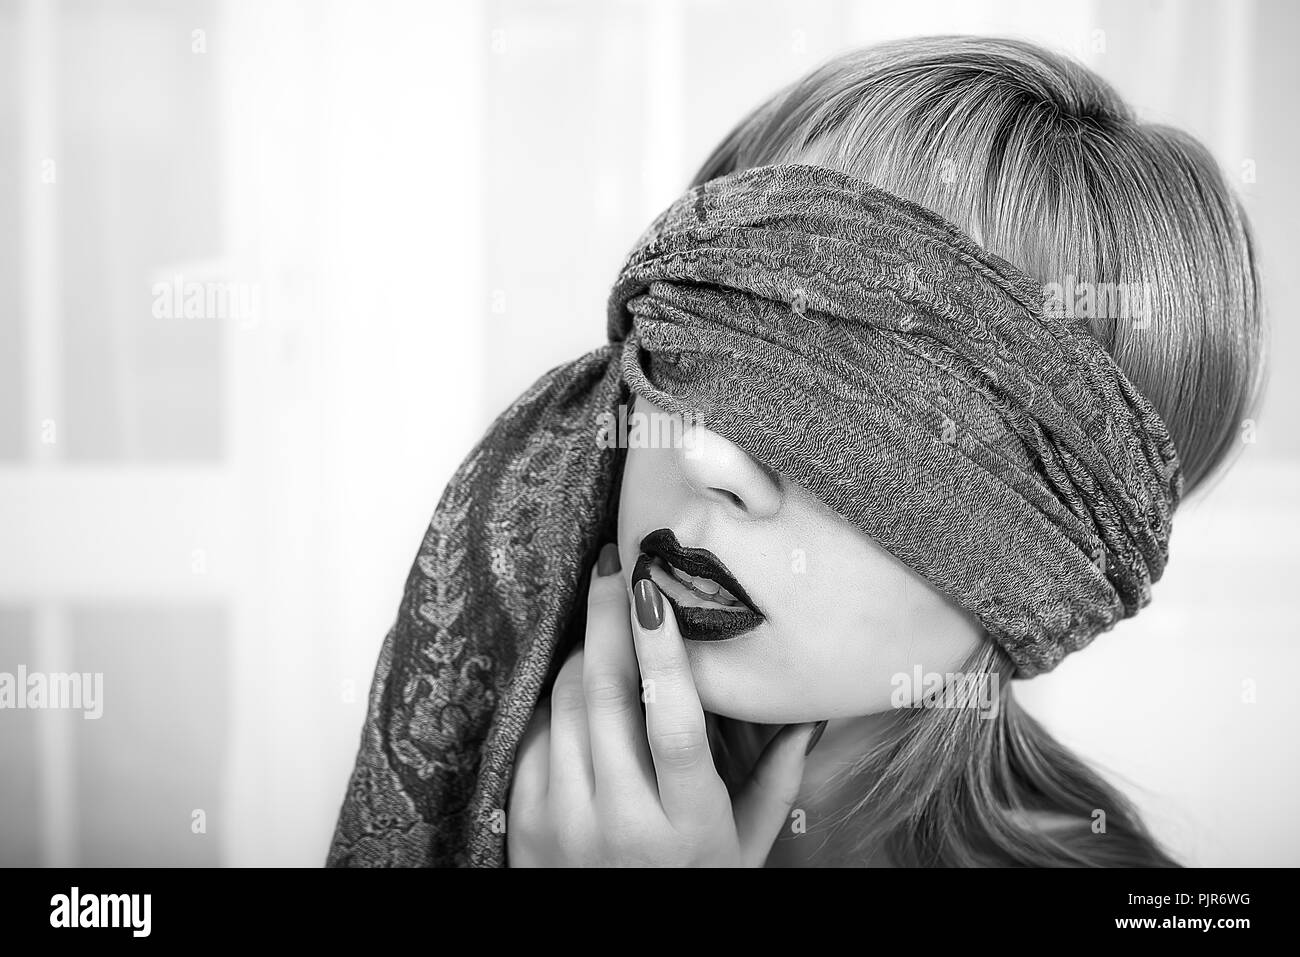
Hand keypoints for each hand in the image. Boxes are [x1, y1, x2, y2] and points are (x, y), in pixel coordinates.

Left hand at [506, 544, 819, 866]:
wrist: (610, 952)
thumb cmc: (691, 890)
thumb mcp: (744, 849)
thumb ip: (779, 781)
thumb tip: (815, 715)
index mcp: (686, 826)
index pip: (674, 724)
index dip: (663, 653)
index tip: (654, 590)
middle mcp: (621, 823)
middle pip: (607, 696)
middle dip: (609, 618)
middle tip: (613, 565)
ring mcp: (565, 821)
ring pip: (566, 704)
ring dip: (585, 651)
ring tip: (604, 618)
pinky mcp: (525, 820)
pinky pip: (538, 731)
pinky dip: (558, 697)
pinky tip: (580, 682)